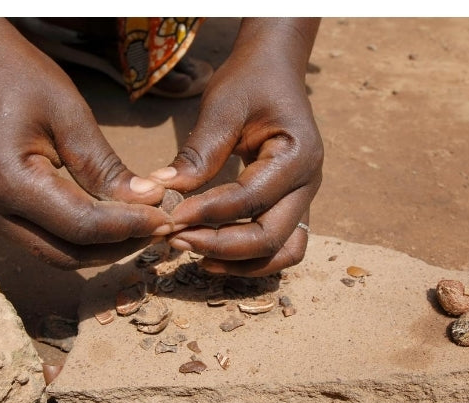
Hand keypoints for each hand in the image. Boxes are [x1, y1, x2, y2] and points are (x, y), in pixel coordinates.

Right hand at [0, 19, 170, 268]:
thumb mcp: (68, 113)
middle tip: (157, 230)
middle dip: (116, 248)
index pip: (79, 225)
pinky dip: (78, 240)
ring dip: (99, 250)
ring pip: (55, 256)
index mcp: (7, 182)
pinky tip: (107, 224)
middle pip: (67, 255)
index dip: (126, 227)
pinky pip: (42, 242)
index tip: (164, 219)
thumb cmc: (16, 76)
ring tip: (138, 229)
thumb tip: (148, 202)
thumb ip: (105, 165)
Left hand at [151, 19, 322, 275]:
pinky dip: (247, 262)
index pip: (251, 199)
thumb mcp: (223, 105)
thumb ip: (199, 150)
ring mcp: (302, 202)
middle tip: (176, 240)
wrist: (274, 72)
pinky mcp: (291, 211)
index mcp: (298, 154)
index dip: (209, 213)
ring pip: (280, 255)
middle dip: (220, 247)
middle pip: (269, 239)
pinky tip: (210, 256)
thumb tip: (161, 189)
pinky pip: (277, 251)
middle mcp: (307, 185)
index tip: (171, 216)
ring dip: (238, 265)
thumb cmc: (250, 82)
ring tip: (194, 256)